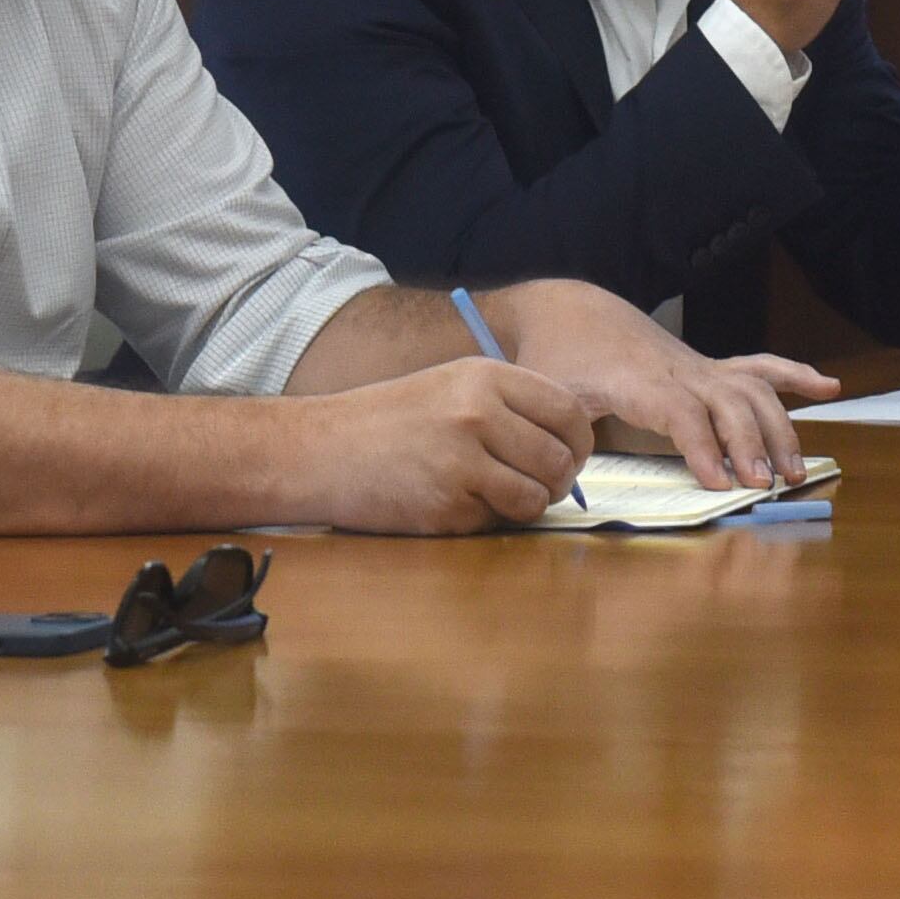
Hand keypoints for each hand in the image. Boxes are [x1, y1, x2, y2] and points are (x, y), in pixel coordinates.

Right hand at [293, 354, 595, 530]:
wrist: (322, 451)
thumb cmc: (389, 421)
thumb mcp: (450, 386)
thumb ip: (508, 406)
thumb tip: (567, 444)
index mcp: (485, 377)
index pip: (569, 412)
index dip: (577, 442)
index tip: (566, 455)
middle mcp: (478, 414)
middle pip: (559, 459)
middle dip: (555, 481)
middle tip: (535, 485)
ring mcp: (462, 461)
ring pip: (536, 497)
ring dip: (525, 505)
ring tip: (495, 495)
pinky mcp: (446, 506)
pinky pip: (496, 521)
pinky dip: (483, 519)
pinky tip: (452, 501)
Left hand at [476, 276, 841, 490]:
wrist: (568, 310)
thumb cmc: (556, 357)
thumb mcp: (547, 393)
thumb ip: (559, 429)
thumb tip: (570, 469)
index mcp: (637, 381)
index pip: (680, 413)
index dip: (702, 446)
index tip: (719, 482)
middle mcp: (678, 371)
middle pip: (728, 403)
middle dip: (750, 444)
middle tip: (764, 485)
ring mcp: (698, 366)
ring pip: (752, 390)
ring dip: (779, 428)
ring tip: (796, 469)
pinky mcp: (707, 365)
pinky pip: (758, 365)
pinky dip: (794, 375)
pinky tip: (828, 388)